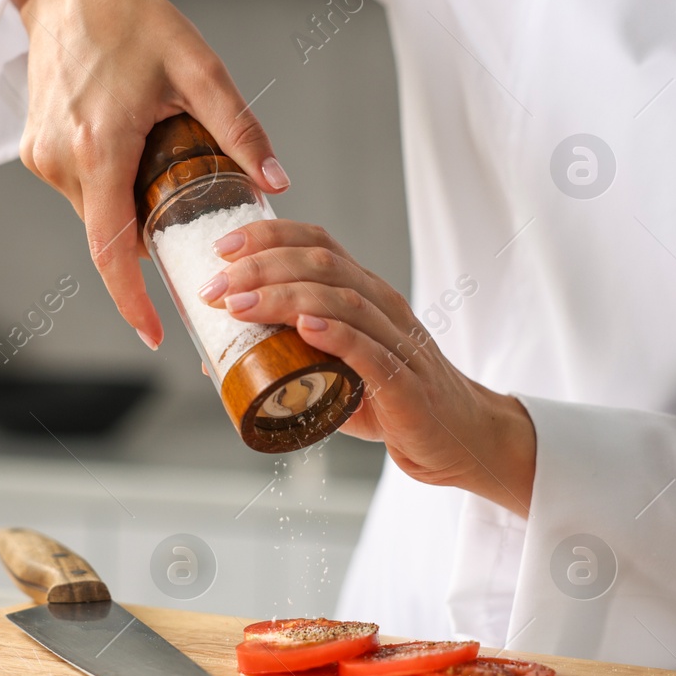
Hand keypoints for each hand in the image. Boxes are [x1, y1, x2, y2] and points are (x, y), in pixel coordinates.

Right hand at [12, 0, 287, 347]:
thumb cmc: (132, 21)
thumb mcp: (199, 68)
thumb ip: (239, 129)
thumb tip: (276, 183)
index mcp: (100, 148)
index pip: (113, 251)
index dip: (132, 301)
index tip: (154, 335)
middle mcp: (62, 161)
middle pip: (111, 234)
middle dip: (150, 244)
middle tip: (192, 239)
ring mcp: (42, 157)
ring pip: (97, 211)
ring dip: (132, 207)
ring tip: (164, 165)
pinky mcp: (36, 149)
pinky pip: (82, 189)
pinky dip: (112, 186)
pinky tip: (135, 149)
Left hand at [201, 220, 535, 514]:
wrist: (460, 439)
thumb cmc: (395, 403)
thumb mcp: (338, 371)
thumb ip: (288, 357)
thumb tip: (219, 356)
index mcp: (367, 295)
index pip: (319, 243)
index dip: (270, 236)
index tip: (223, 247)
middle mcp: (385, 307)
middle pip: (322, 264)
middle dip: (262, 266)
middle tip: (215, 285)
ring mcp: (399, 342)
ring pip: (341, 300)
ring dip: (284, 297)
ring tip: (239, 305)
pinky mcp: (406, 383)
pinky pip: (371, 350)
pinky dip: (335, 334)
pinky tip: (304, 328)